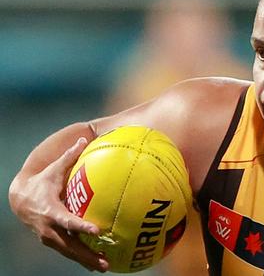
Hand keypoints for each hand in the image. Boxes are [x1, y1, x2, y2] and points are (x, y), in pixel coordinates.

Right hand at [9, 137, 108, 271]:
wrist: (20, 200)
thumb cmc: (42, 182)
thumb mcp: (53, 170)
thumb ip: (69, 156)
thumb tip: (84, 138)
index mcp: (51, 211)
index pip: (68, 221)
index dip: (81, 226)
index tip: (97, 230)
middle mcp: (50, 229)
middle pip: (70, 245)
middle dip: (87, 254)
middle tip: (105, 262)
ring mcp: (50, 238)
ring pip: (70, 253)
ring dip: (87, 261)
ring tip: (105, 267)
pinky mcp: (54, 242)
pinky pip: (69, 252)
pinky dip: (82, 259)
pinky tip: (98, 264)